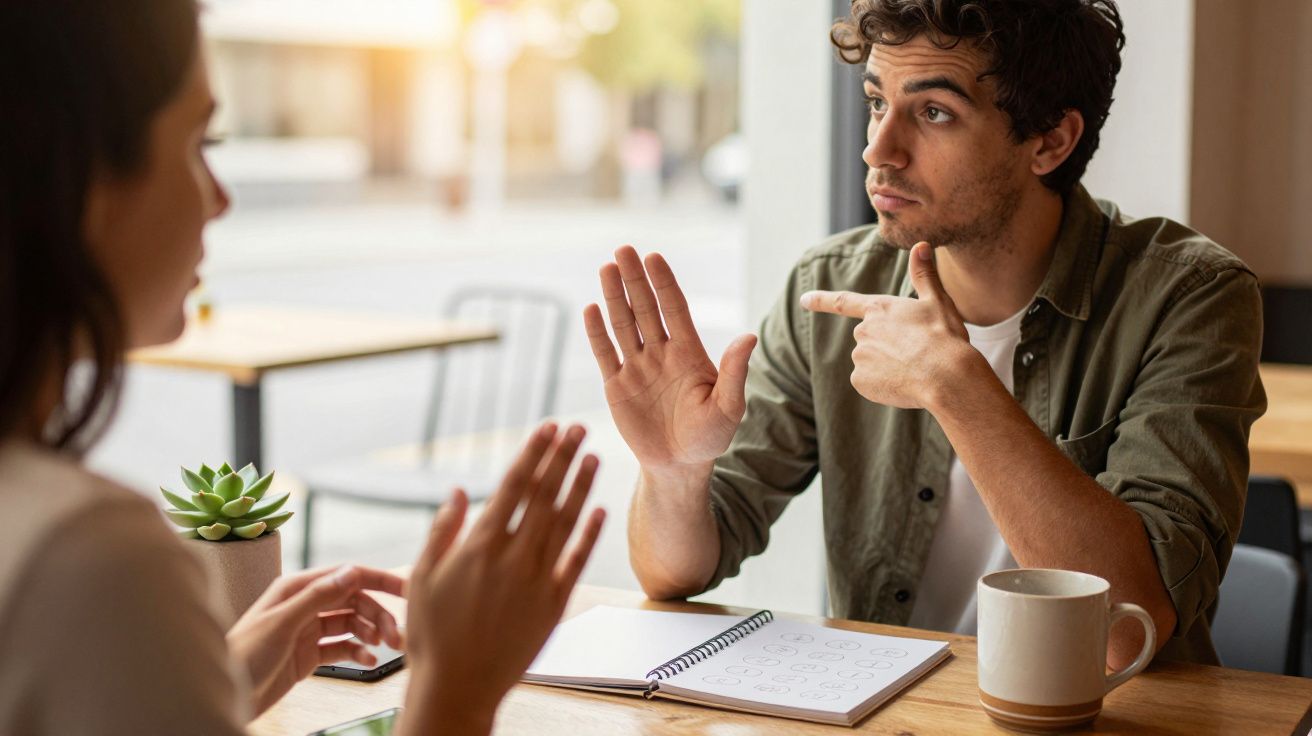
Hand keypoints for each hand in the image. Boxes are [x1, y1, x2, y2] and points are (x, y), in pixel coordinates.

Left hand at [227, 565, 405, 714]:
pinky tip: (367, 660)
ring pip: (351, 623)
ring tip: (385, 648)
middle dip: (378, 615)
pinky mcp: (309, 654)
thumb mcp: (282, 623)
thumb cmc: (243, 655)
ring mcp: (308, 630)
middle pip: (354, 600)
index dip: (378, 580)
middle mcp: (305, 605)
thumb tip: (351, 571)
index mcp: (297, 588)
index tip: (405, 588)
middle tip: (396, 635)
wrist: (226, 695)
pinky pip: (342, 647)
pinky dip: (358, 652)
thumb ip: (318, 596)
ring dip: (371, 633)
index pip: (347, 575)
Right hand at [401, 423, 605, 733]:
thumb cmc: (432, 634)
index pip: (514, 486)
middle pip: (545, 495)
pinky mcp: (554, 604)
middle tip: (578, 428)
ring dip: (580, 486)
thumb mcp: (423, 578)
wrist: (457, 686)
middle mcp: (513, 557)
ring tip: (593, 456)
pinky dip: (589, 534)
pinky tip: (599, 510)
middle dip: (562, 457)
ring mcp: (537, 580)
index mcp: (480, 545)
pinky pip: (576, 561)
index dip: (533, 453)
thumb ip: (443, 532)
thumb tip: (456, 492)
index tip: (547, 428)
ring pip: (565, 522)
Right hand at [583, 246, 756, 476]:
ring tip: (606, 269)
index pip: (674, 309)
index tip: (654, 257)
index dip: (663, 283)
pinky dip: (597, 333)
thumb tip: (748, 337)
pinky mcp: (617, 387)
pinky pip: (606, 354)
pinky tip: (591, 309)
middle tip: (623, 250)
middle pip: (645, 309)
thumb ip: (734, 372)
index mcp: (689, 353)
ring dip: (614, 297)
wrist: (679, 467)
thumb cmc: (709, 437)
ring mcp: (637, 368)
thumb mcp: (729, 407)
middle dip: (634, 279)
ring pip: (623, 325)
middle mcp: (661, 354)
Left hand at [800, 241, 975, 408]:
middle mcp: (863, 331)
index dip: (822, 300)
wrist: (946, 375)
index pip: (844, 302)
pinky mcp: (860, 380)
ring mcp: (859, 356)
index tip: (804, 300)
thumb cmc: (944, 337)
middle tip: (915, 352)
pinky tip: (903, 383)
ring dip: (887, 367)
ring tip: (914, 368)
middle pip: (870, 340)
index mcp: (879, 309)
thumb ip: (923, 275)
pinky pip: (870, 383)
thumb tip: (921, 245)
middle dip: (888, 347)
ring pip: (871, 363)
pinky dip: (883, 386)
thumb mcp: (937, 301)